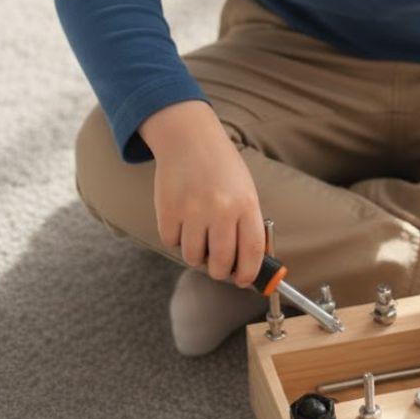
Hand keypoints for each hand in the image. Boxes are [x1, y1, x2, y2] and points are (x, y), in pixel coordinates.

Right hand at [138, 100, 265, 285]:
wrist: (189, 138)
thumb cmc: (222, 168)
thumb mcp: (245, 190)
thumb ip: (248, 224)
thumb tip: (248, 264)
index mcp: (246, 205)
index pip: (252, 253)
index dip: (248, 274)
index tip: (244, 280)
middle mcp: (221, 209)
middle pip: (221, 263)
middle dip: (220, 271)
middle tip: (218, 265)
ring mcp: (193, 211)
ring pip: (193, 258)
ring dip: (196, 255)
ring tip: (199, 236)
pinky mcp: (167, 210)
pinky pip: (171, 243)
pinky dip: (176, 238)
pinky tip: (182, 221)